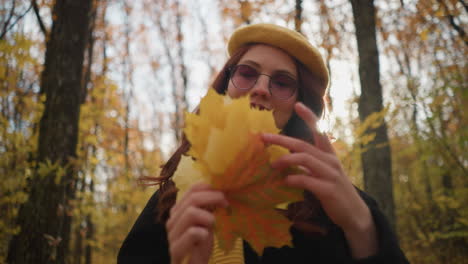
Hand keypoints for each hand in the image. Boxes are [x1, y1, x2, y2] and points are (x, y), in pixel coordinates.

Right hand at [166, 183, 227, 263]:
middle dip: (212, 198)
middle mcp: (172, 221)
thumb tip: (219, 190)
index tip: (223, 193)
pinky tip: (206, 238)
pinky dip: (203, 233)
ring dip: (208, 217)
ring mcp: (172, 235)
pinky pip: (192, 233)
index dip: (208, 188)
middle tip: (225, 203)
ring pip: (190, 213)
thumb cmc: (200, 245)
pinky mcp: (176, 250)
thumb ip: (207, 208)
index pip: (191, 190)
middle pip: (192, 199)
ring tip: (213, 224)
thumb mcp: (205, 223)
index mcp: (178, 212)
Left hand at [261, 102, 377, 257]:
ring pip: (305, 159)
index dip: (309, 117)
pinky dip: (294, 178)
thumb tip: (286, 155)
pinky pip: (308, 180)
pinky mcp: (328, 189)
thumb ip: (307, 164)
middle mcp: (330, 161)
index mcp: (329, 155)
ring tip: (273, 165)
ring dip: (286, 160)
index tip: (298, 105)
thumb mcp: (321, 174)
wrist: (353, 214)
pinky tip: (286, 181)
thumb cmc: (334, 191)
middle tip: (263, 137)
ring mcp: (331, 174)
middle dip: (282, 140)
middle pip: (303, 145)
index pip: (319, 131)